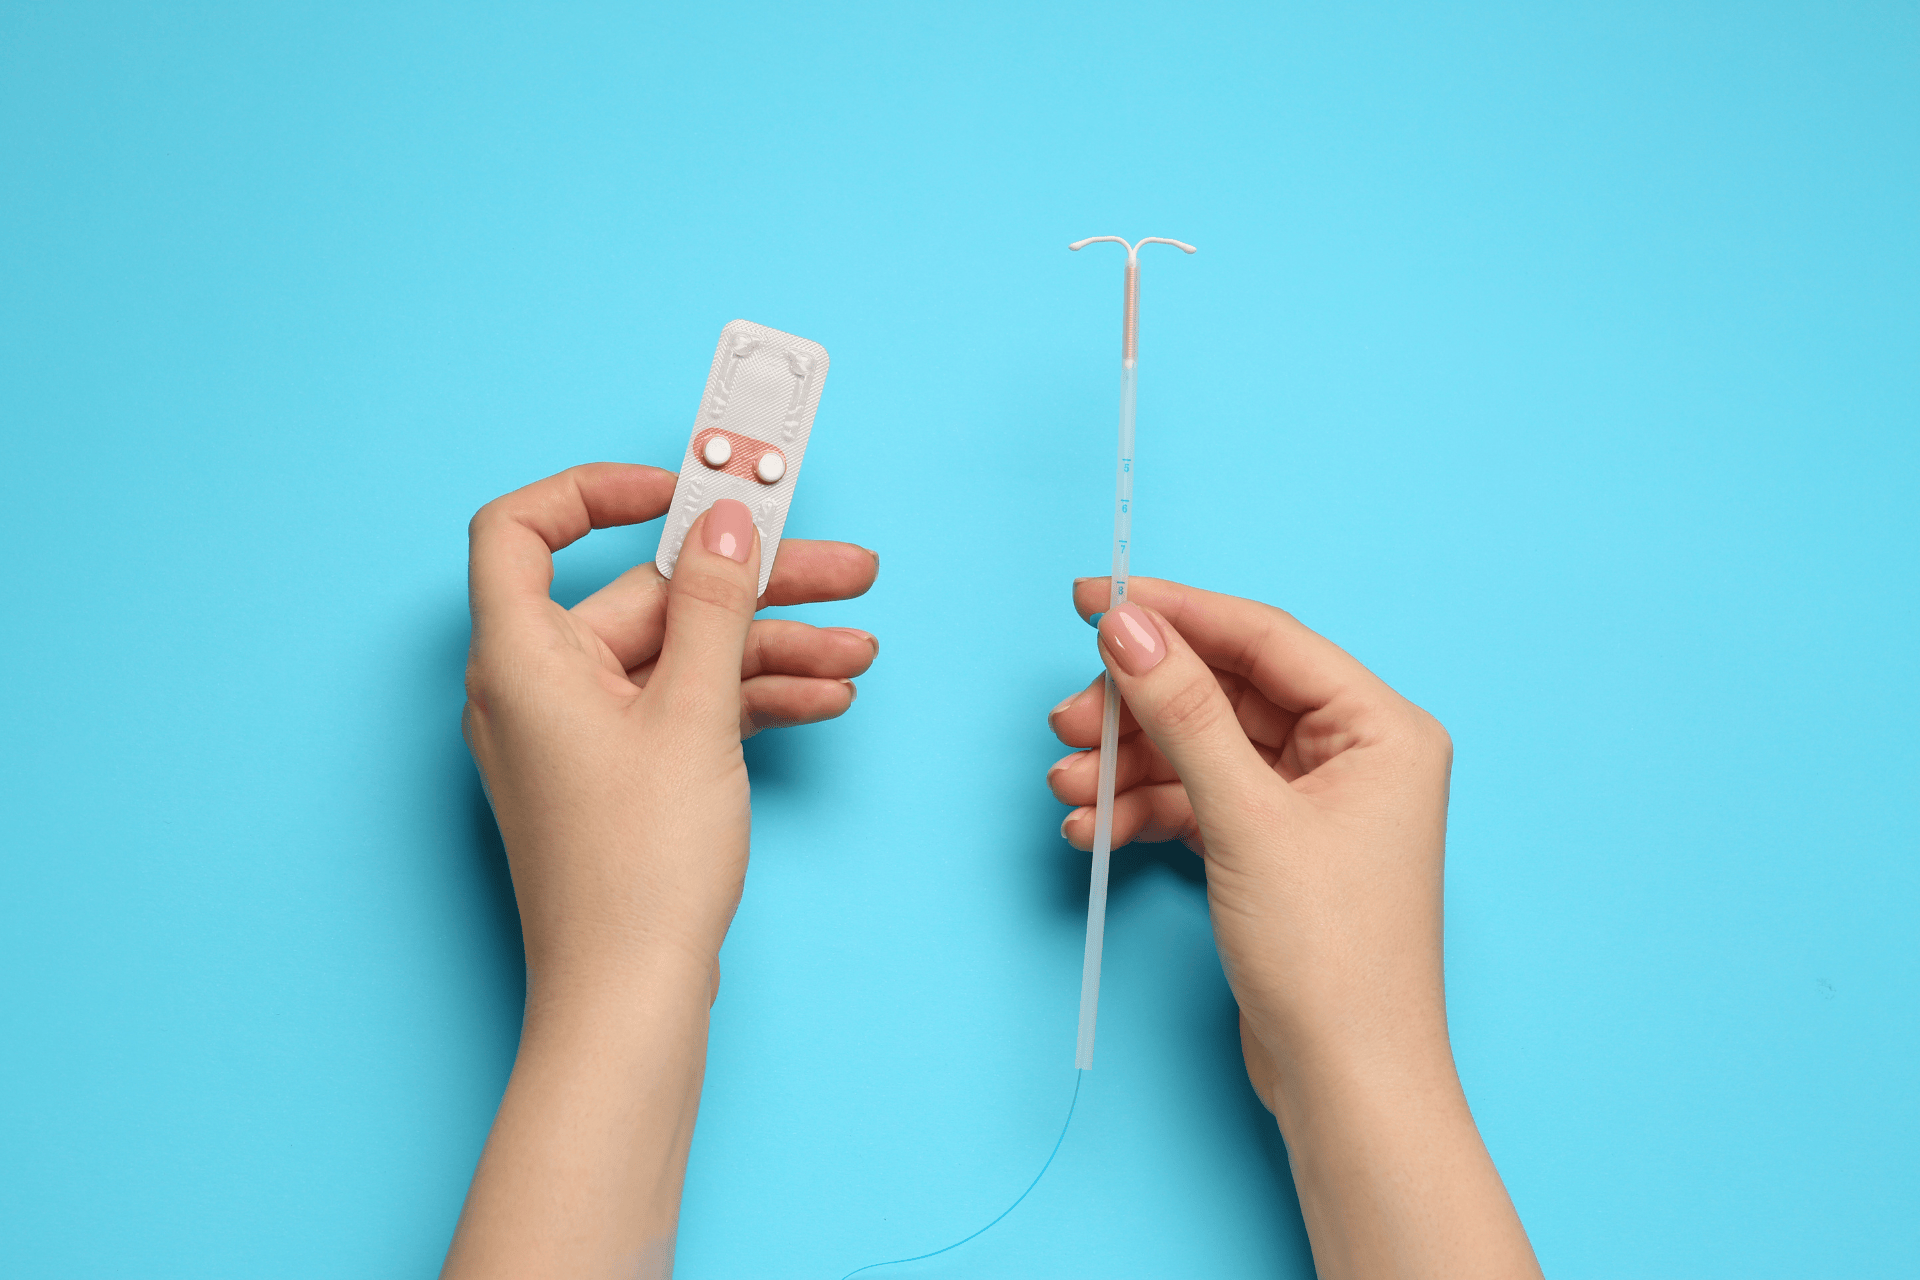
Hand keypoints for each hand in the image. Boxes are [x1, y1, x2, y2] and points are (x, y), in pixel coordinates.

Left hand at [462, 462, 877, 980]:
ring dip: (772, 649)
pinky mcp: (620, 776)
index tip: (683, 493)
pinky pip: (686, 711)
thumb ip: (713, 604)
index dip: (596, 492)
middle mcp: (539, 687)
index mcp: (521, 656)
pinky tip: (823, 700)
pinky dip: (750, 700)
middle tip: (844, 569)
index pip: (522, 529)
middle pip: (645, 598)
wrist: (630, 998)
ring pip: (682, 658)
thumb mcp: (693, 714)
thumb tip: (724, 521)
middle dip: (752, 586)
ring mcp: (581, 735)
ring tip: (859, 651)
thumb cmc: (637, 866)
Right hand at [1046, 577, 1538, 1279]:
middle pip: (1223, 693)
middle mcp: (1354, 753)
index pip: (1263, 637)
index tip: (1094, 598)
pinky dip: (1144, 809)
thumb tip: (1128, 624)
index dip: (1173, 613)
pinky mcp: (1275, 848)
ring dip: (1128, 765)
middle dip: (1138, 708)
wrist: (1344, 1083)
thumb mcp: (1247, 818)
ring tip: (1068, 788)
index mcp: (1380, 726)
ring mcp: (1313, 803)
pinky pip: (1199, 800)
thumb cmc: (1330, 955)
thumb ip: (1184, 712)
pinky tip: (1093, 829)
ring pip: (1201, 750)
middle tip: (1067, 719)